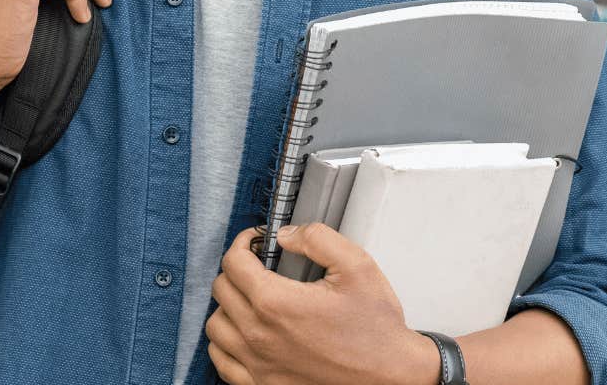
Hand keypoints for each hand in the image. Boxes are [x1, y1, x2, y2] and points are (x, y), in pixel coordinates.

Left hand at [205, 225, 440, 384]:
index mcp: (276, 303)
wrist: (390, 376)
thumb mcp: (357, 267)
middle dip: (236, 269)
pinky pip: (222, 362)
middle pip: (221, 290)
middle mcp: (259, 336)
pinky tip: (245, 333)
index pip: (233, 263)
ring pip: (215, 326)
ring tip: (251, 298)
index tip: (254, 242)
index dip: (241, 243)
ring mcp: (258, 365)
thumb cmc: (375, 328)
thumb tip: (285, 235)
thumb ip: (317, 239)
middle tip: (256, 265)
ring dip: (227, 306)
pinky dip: (226, 343)